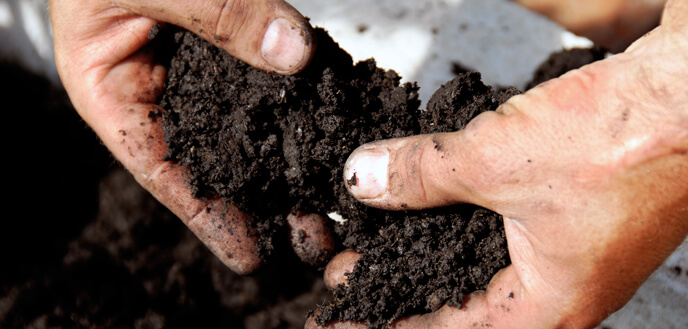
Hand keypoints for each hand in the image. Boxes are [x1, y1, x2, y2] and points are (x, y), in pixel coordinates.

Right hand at [50, 0, 328, 273]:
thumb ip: (217, 12)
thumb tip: (294, 53)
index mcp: (114, 90)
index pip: (162, 170)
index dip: (206, 217)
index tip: (250, 255)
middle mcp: (161, 88)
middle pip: (215, 159)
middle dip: (263, 199)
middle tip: (312, 237)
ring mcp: (202, 66)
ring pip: (249, 124)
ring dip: (289, 160)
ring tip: (331, 199)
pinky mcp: (237, 39)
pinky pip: (272, 76)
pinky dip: (301, 103)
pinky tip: (332, 129)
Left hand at [309, 1, 687, 326]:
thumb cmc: (624, 143)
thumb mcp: (495, 161)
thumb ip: (422, 175)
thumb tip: (365, 178)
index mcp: (549, 305)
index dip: (388, 321)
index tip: (345, 313)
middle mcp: (561, 288)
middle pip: (461, 299)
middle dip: (402, 282)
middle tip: (353, 270)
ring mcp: (570, 249)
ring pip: (479, 259)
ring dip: (427, 244)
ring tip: (381, 233)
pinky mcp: (573, 209)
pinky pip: (501, 224)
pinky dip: (459, 214)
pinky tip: (433, 198)